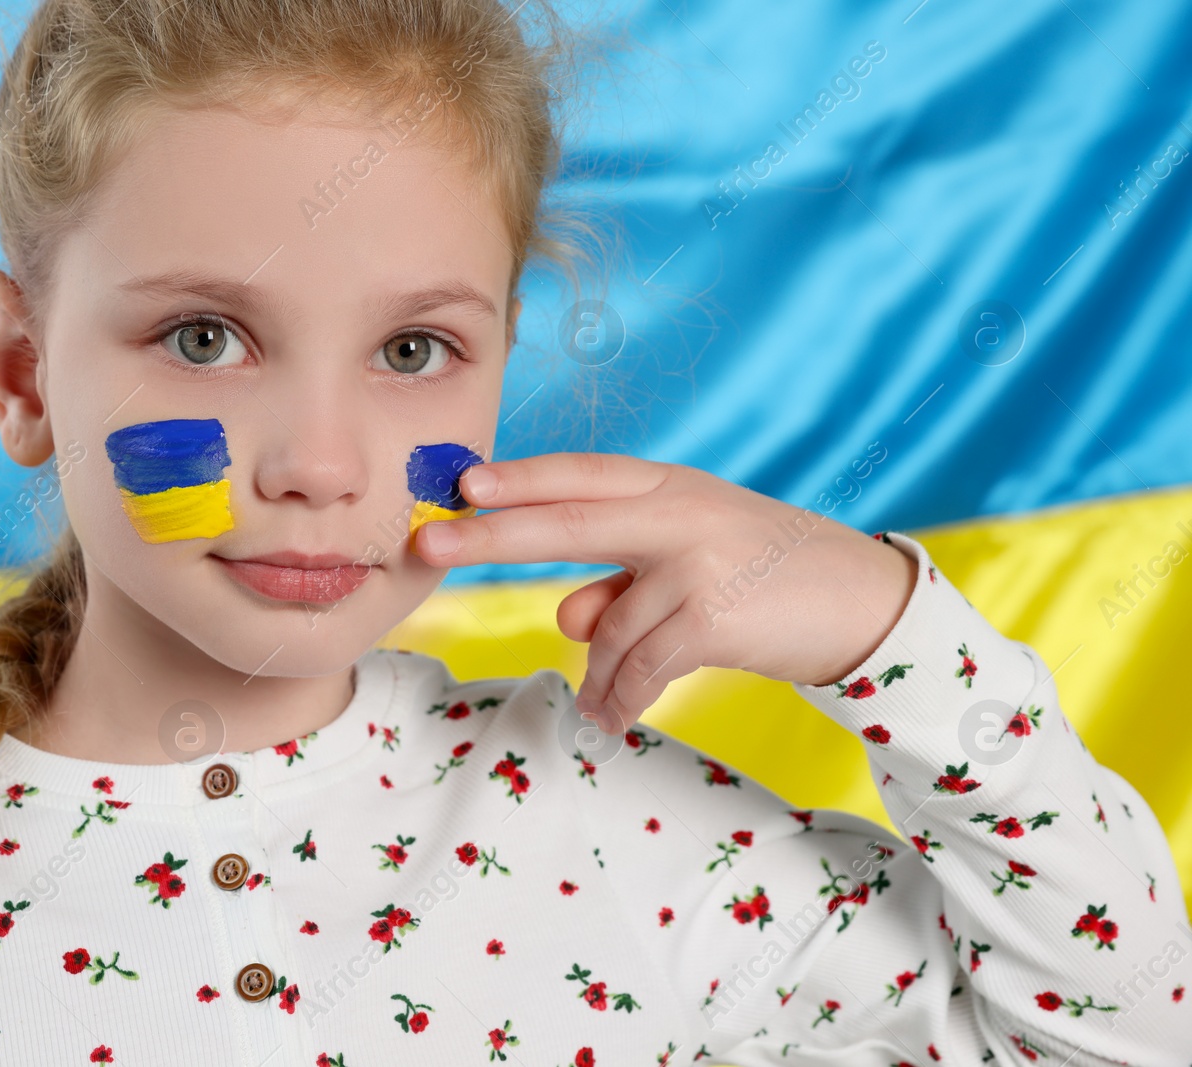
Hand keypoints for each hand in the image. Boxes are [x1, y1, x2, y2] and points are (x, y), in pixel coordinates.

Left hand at [413, 454, 915, 733]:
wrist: (862, 605)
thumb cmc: (763, 578)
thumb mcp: (689, 562)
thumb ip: (621, 581)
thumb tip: (565, 619)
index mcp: (670, 486)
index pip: (581, 476)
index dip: (521, 478)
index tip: (463, 484)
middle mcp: (680, 512)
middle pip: (567, 522)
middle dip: (491, 536)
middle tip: (430, 545)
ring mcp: (697, 561)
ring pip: (607, 626)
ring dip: (598, 674)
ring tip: (598, 703)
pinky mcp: (713, 614)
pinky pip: (639, 665)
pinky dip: (622, 697)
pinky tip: (614, 718)